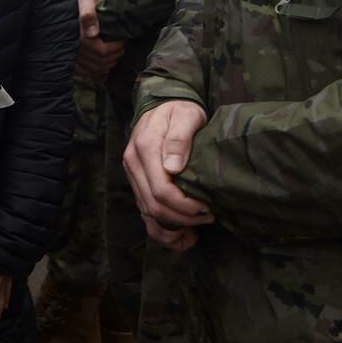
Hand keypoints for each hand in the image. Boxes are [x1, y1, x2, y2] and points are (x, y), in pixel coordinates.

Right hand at [75, 0, 124, 83]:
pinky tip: (103, 68)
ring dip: (107, 65)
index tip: (123, 41)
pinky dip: (95, 72)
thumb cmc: (79, 1)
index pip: (102, 51)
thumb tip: (93, 33)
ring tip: (114, 56)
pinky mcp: (70, 58)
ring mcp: (71, 55)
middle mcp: (74, 48)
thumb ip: (89, 14)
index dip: (116, 49)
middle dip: (114, 57)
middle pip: (99, 62)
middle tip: (121, 48)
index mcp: (79, 36)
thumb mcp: (86, 1)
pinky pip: (84, 71)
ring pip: (93, 69)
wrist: (64, 5)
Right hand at [124, 100, 212, 250]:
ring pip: (147, 214)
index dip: (184, 205)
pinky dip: (161, 230)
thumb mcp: (185, 115)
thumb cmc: (179, 110)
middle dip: (182, 219)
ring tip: (195, 234)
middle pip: (153, 206)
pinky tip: (181, 237)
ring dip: (172, 228)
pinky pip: (144, 213)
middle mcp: (133, 164)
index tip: (206, 208)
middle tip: (208, 217)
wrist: (161, 105)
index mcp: (145, 148)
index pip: (160, 189)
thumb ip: (180, 139)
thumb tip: (173, 168)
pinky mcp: (136, 183)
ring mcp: (133, 176)